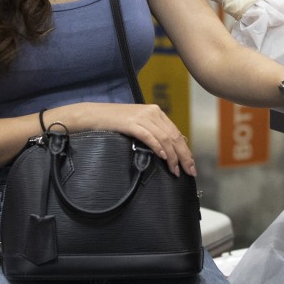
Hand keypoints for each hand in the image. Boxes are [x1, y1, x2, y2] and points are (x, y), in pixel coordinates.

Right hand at [62, 102, 195, 177]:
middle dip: (184, 156)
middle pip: (174, 136)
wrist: (93, 115)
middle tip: (190, 172)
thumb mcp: (138, 124)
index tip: (190, 165)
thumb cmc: (114, 122)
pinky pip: (149, 137)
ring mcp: (141, 117)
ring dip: (172, 157)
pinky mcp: (131, 123)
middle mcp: (152, 112)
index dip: (185, 150)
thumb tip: (169, 149)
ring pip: (164, 138)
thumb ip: (153, 132)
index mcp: (155, 112)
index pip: (176, 133)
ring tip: (175, 170)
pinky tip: (163, 157)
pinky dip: (158, 147)